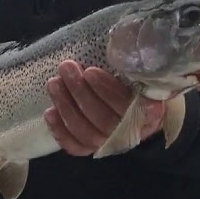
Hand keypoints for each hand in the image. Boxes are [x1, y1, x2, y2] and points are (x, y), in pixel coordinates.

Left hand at [44, 60, 165, 155]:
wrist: (139, 109)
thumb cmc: (136, 85)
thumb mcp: (139, 75)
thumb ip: (130, 68)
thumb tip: (115, 49)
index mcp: (149, 114)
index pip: (127, 106)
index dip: (106, 90)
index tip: (90, 71)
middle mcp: (131, 133)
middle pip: (103, 120)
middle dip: (80, 92)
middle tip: (66, 68)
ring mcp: (111, 143)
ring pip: (87, 132)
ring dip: (66, 107)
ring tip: (54, 83)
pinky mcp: (93, 149)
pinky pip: (76, 147)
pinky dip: (60, 131)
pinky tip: (50, 112)